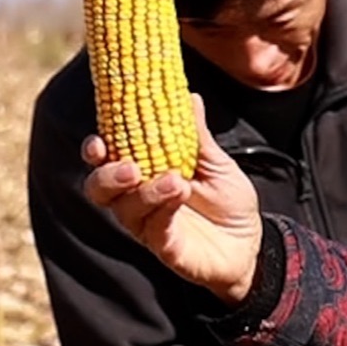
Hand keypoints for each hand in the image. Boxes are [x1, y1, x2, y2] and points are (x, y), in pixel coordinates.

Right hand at [82, 97, 263, 304]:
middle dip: (107, 175)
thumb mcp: (217, 163)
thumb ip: (197, 135)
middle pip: (99, 189)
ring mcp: (148, 226)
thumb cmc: (228, 201)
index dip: (95, 150)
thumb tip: (190, 97)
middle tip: (130, 166)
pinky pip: (155, 229)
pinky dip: (164, 210)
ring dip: (146, 192)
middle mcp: (137, 200)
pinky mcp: (166, 249)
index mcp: (142, 174)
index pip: (105, 161)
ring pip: (126, 210)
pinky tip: (180, 194)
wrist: (251, 242)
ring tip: (175, 179)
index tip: (99, 140)